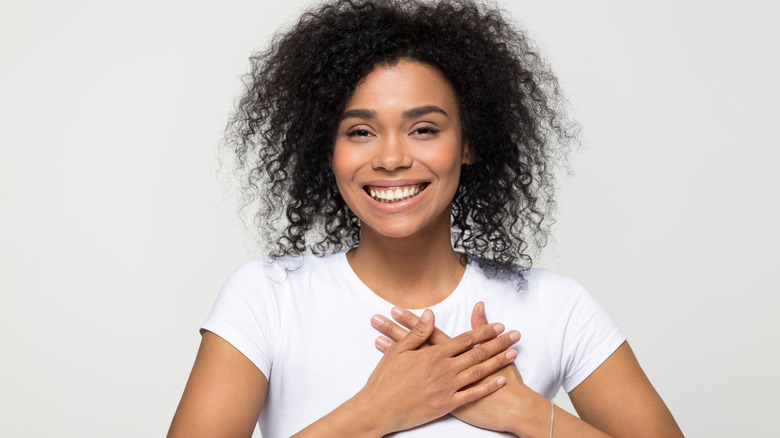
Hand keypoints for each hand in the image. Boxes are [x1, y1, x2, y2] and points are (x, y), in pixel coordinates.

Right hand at [359, 308, 519, 434]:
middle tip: (513, 335)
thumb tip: (430, 314)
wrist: (378, 409)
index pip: (464, 339)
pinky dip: (488, 387)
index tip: (498, 325)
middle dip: (498, 343)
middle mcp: (444, 370)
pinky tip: (500, 380)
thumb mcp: (398, 351)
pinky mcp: (446, 405)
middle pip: (477, 353)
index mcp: (432, 355)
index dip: (483, 331)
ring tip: (513, 353)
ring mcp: (447, 388)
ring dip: (498, 361)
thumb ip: (417, 332)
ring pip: (479, 372)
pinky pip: (473, 395)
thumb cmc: (384, 380)